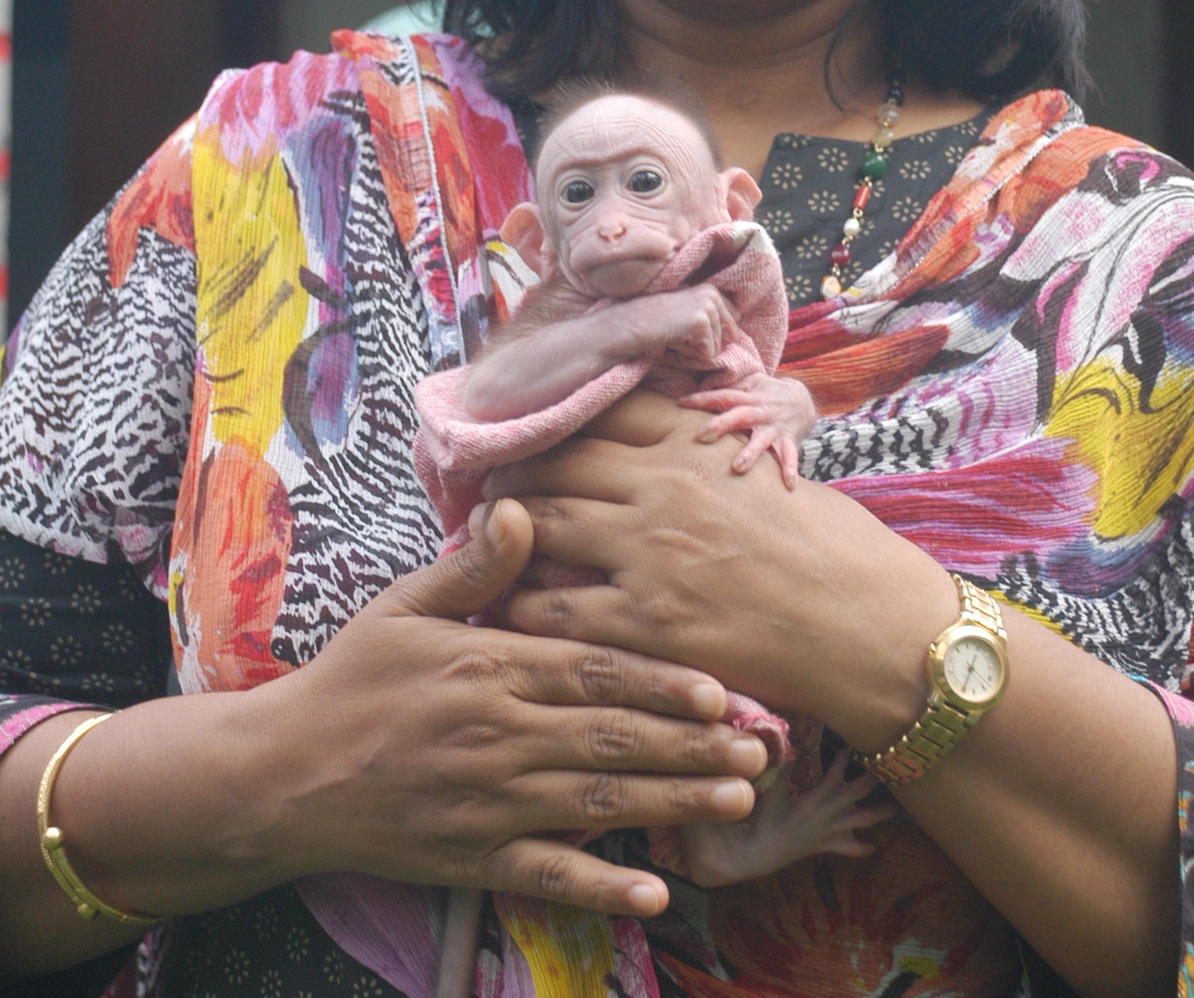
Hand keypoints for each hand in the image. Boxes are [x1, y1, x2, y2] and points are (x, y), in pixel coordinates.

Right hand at [268, 497, 767, 916]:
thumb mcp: (403, 607)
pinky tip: (654, 891)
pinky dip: (601, 886)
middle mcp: (499, 736)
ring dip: (672, 804)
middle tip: (761, 751)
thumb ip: (471, 569)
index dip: (659, 680)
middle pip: (612, 738)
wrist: (282, 775)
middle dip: (692, 746)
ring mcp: (488, 803)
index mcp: (489, 668)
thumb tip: (522, 508)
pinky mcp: (472, 858)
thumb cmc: (351, 679)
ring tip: (736, 802)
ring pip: (596, 803)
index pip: (592, 671)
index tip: (719, 689)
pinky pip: (546, 875)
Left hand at [483, 391, 956, 749]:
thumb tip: (664, 440)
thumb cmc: (831, 546)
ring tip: (489, 544)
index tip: (531, 439)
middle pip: (552, 462)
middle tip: (493, 493)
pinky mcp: (647, 623)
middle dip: (514, 476)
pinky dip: (521, 605)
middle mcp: (661, 487)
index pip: (599, 410)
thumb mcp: (767, 469)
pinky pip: (552, 608)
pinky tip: (512, 608)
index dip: (555, 423)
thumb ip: (703, 451)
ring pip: (539, 524)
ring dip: (507, 532)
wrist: (870, 625)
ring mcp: (650, 554)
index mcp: (694, 443)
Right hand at [647, 282, 739, 369]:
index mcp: (711, 290)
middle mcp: (712, 294)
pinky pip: (708, 353)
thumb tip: (734, 336)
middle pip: (729, 335)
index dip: (718, 332)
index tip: (694, 330)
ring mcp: (707, 307)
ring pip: (718, 346)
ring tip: (677, 336)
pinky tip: (676, 341)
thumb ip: (712, 317)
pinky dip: (692, 354)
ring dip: (697, 349)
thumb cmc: (659, 321)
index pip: (735, 317)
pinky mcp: (700, 322)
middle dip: (708, 343)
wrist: (636, 323)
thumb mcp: (688, 312)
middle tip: (683, 334)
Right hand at [677, 750, 895, 886]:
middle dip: (873, 779)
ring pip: (862, 822)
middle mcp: (828, 814)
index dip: (846, 758)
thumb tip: (788, 740)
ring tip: (893, 807)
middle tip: (888, 765)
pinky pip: (850, 850)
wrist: (763, 851)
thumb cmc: (767, 817)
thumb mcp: (772, 789)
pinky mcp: (829, 846)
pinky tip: (873, 846)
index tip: (853, 744)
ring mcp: (831, 832)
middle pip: (858, 794)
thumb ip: (782, 766)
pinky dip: (862, 848)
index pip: (836, 774)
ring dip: (879, 814)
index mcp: (815, 798)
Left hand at [679, 372, 816, 485]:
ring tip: (738, 467)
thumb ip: (730, 386)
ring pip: (762, 440)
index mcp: (749, 397)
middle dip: (721, 425)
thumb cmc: (767, 392)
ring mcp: (774, 428)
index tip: (681, 403)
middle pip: (740, 416)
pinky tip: (789, 484)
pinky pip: (790, 456)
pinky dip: (790, 469)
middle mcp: (761, 412)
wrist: (803, 400)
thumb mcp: (751, 382)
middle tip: (701, 436)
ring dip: (751, 453)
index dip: (703, 399)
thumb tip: (701, 387)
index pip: (723, 396)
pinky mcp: (789, 440)